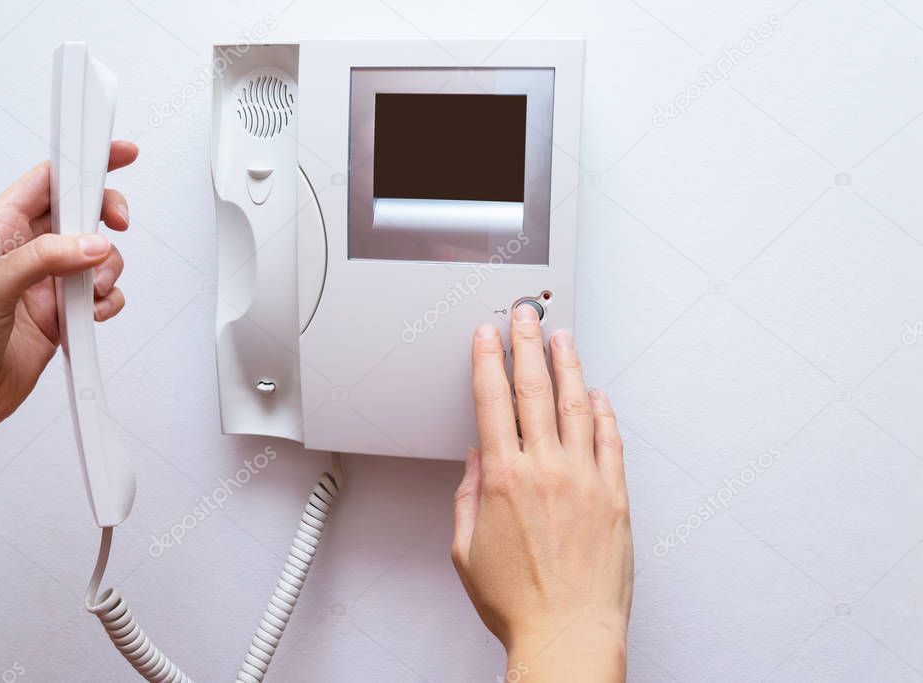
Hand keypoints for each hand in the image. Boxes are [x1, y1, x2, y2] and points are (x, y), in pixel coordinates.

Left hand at [0, 142, 137, 435]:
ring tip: (89, 292)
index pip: (49, 179)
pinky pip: (105, 295)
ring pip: (100, 256)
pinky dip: (108, 303)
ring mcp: (49, 281)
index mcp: (0, 228)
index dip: (84, 164)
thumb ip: (45, 258)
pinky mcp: (65, 311)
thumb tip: (92, 244)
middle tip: (117, 226)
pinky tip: (88, 316)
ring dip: (106, 271)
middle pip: (84, 214)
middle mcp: (27, 250)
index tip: (116, 154)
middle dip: (106, 219)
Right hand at [452, 304, 632, 680]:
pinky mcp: (614, 496)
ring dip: (567, 365)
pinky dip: (604, 412)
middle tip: (527, 315)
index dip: (487, 360)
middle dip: (527, 344)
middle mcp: (545, 470)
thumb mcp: (466, 550)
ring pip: (576, 405)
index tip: (486, 336)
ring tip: (563, 339)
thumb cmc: (518, 601)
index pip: (491, 401)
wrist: (568, 633)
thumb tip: (477, 461)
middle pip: (534, 389)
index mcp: (503, 480)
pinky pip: (610, 441)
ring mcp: (584, 479)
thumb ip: (468, 497)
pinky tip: (598, 396)